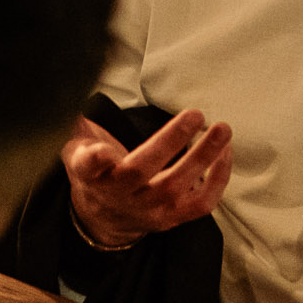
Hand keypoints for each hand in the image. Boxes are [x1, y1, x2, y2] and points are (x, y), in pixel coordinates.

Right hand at [62, 106, 231, 249]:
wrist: (106, 216)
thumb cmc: (98, 172)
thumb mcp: (78, 149)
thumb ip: (81, 123)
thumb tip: (79, 84)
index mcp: (91, 174)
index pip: (87, 167)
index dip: (95, 159)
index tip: (102, 150)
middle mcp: (119, 194)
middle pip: (141, 171)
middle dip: (170, 142)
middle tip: (195, 114)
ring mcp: (147, 210)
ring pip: (176, 188)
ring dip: (203, 158)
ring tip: (222, 130)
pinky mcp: (172, 218)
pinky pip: (201, 204)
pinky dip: (218, 179)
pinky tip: (225, 153)